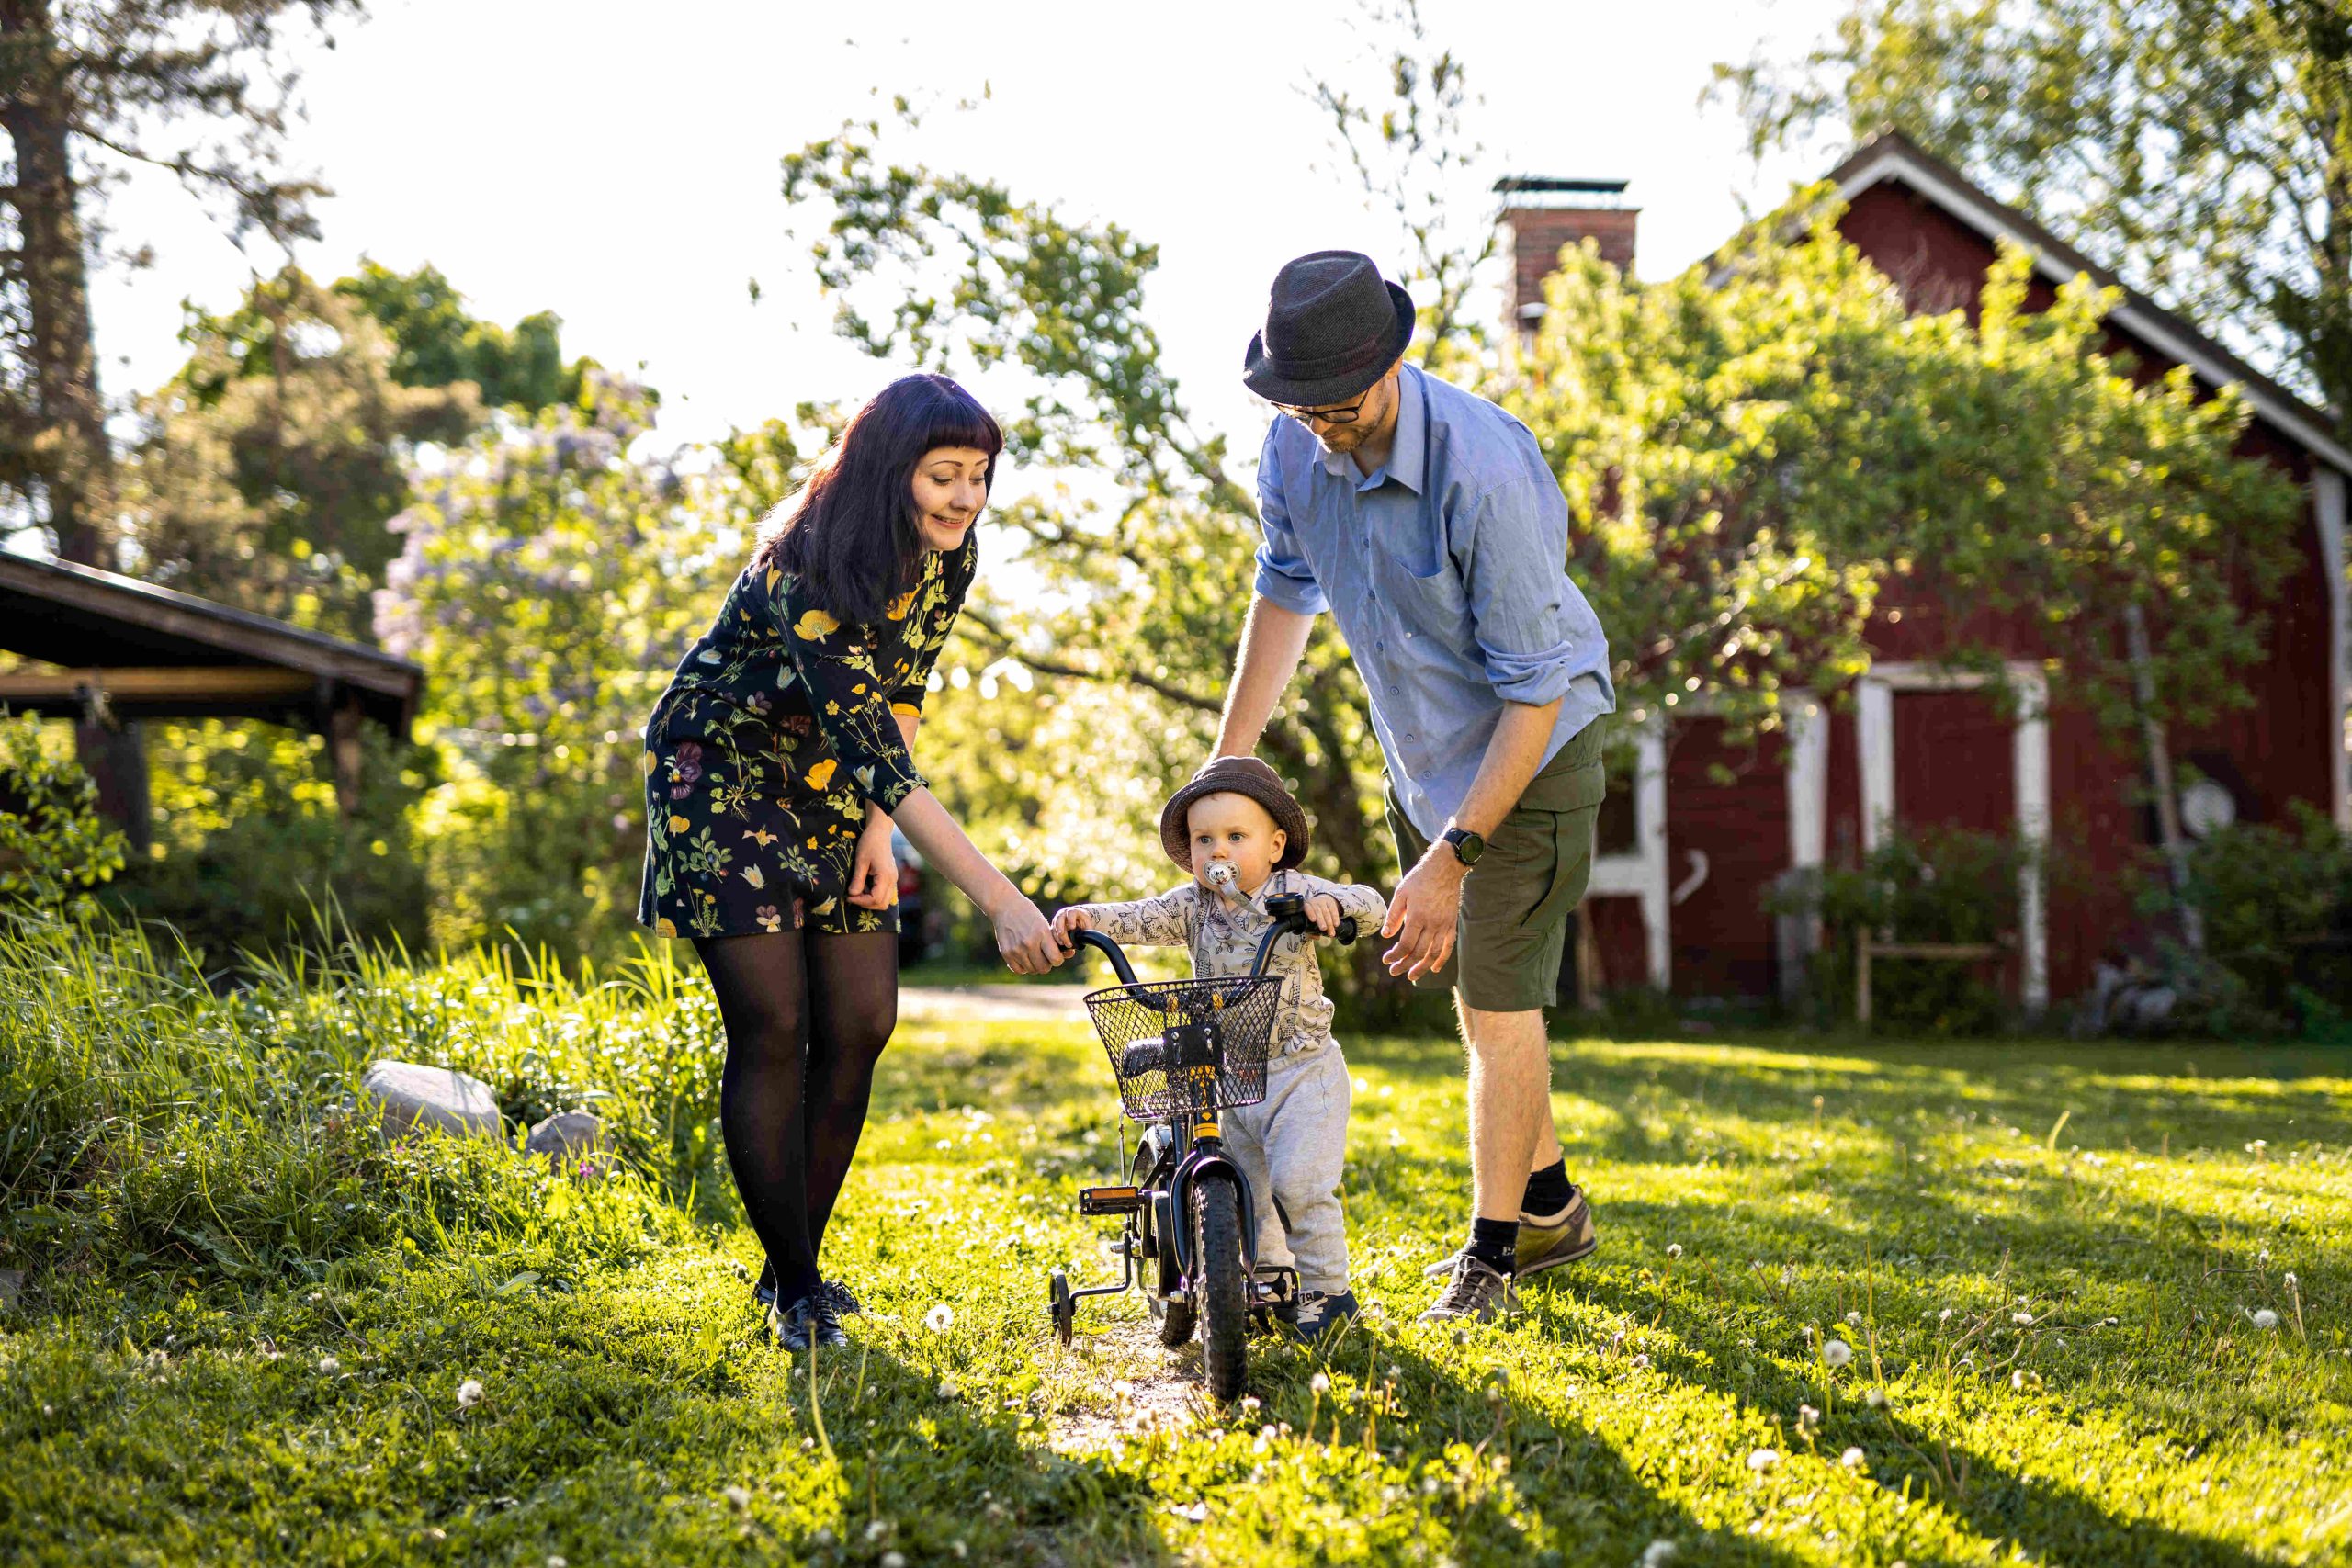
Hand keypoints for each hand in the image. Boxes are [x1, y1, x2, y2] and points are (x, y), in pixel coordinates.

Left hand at [846, 816, 895, 910]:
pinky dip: (874, 895)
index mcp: (885, 876)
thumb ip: (857, 879)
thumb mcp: (860, 861)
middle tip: (853, 896)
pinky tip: (864, 886)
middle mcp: (892, 880)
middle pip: (882, 904)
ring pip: (885, 901)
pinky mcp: (891, 878)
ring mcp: (893, 879)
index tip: (849, 896)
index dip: (861, 901)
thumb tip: (852, 894)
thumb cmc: (869, 843)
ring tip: (858, 891)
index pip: (875, 899)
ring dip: (871, 900)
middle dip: (866, 904)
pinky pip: (885, 893)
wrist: (879, 831)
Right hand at [994, 895, 1070, 974]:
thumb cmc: (1028, 913)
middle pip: (1044, 968)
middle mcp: (1029, 943)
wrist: (1005, 906)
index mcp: (1042, 933)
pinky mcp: (1006, 953)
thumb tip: (1070, 954)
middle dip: (1047, 964)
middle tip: (1044, 955)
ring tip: (1033, 954)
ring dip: (1034, 965)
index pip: (1056, 959)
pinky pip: (1019, 970)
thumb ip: (1054, 941)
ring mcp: (1016, 949)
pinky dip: (1023, 967)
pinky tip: (1024, 957)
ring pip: (1032, 970)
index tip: (1056, 955)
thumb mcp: (1044, 924)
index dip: (1058, 959)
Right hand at [1050, 906, 1093, 940]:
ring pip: (1054, 927)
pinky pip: (1052, 932)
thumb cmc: (1083, 922)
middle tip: (1063, 937)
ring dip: (1058, 936)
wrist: (1078, 920)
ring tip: (1063, 944)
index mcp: (1072, 911)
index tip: (1073, 928)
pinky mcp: (1054, 926)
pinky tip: (1060, 944)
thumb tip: (1085, 938)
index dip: (1071, 920)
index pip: (1070, 913)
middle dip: (1061, 929)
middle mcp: (1063, 914)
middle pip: (1059, 920)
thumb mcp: (1087, 924)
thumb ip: (1087, 929)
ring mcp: (1057, 920)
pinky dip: (1055, 938)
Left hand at [1305, 893, 1340, 934]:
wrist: (1321, 901)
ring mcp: (1323, 901)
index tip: (1313, 920)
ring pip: (1326, 912)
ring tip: (1331, 932)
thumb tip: (1317, 937)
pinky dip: (1335, 918)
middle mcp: (1314, 902)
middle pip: (1318, 912)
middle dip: (1321, 921)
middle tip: (1324, 929)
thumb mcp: (1309, 919)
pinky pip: (1334, 910)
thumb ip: (1310, 930)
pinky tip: (1336, 924)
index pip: (1308, 908)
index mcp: (1307, 906)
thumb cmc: (1313, 913)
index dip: (1310, 913)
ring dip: (1329, 923)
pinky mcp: (1331, 902)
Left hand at [1380, 850, 1465, 981]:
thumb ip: (1394, 916)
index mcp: (1417, 916)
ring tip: (1412, 975)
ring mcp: (1444, 925)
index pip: (1405, 944)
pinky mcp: (1451, 924)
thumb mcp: (1401, 894)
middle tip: (1394, 971)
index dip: (1395, 955)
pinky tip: (1433, 968)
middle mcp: (1432, 923)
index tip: (1387, 960)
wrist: (1445, 868)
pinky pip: (1448, 947)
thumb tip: (1386, 935)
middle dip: (1405, 965)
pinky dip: (1441, 960)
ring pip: (1434, 953)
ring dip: (1422, 967)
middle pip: (1418, 952)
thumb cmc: (1420, 879)